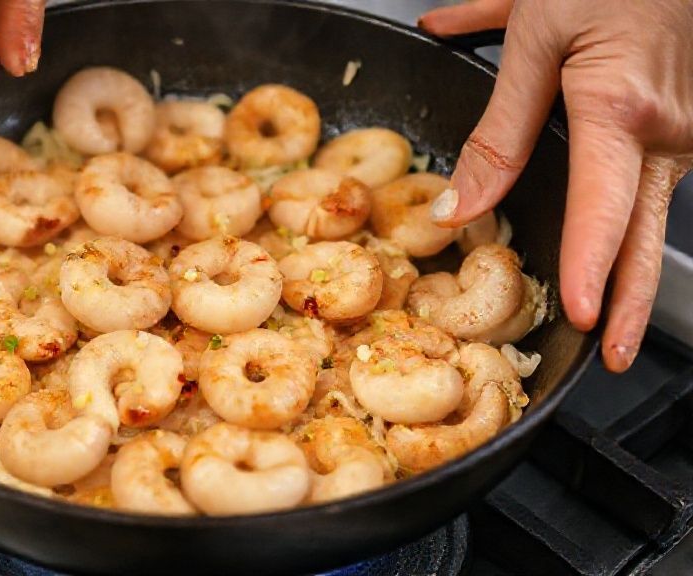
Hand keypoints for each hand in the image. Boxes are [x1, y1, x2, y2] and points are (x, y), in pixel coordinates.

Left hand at [420, 0, 692, 371]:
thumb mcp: (537, 36)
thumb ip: (498, 130)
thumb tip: (456, 206)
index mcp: (622, 109)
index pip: (606, 210)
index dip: (594, 270)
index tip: (583, 319)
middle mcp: (670, 129)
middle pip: (645, 234)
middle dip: (628, 304)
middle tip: (610, 357)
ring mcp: (690, 127)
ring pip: (651, 207)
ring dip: (624, 257)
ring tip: (602, 311)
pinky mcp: (690, 121)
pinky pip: (653, 171)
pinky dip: (626, 202)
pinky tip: (604, 225)